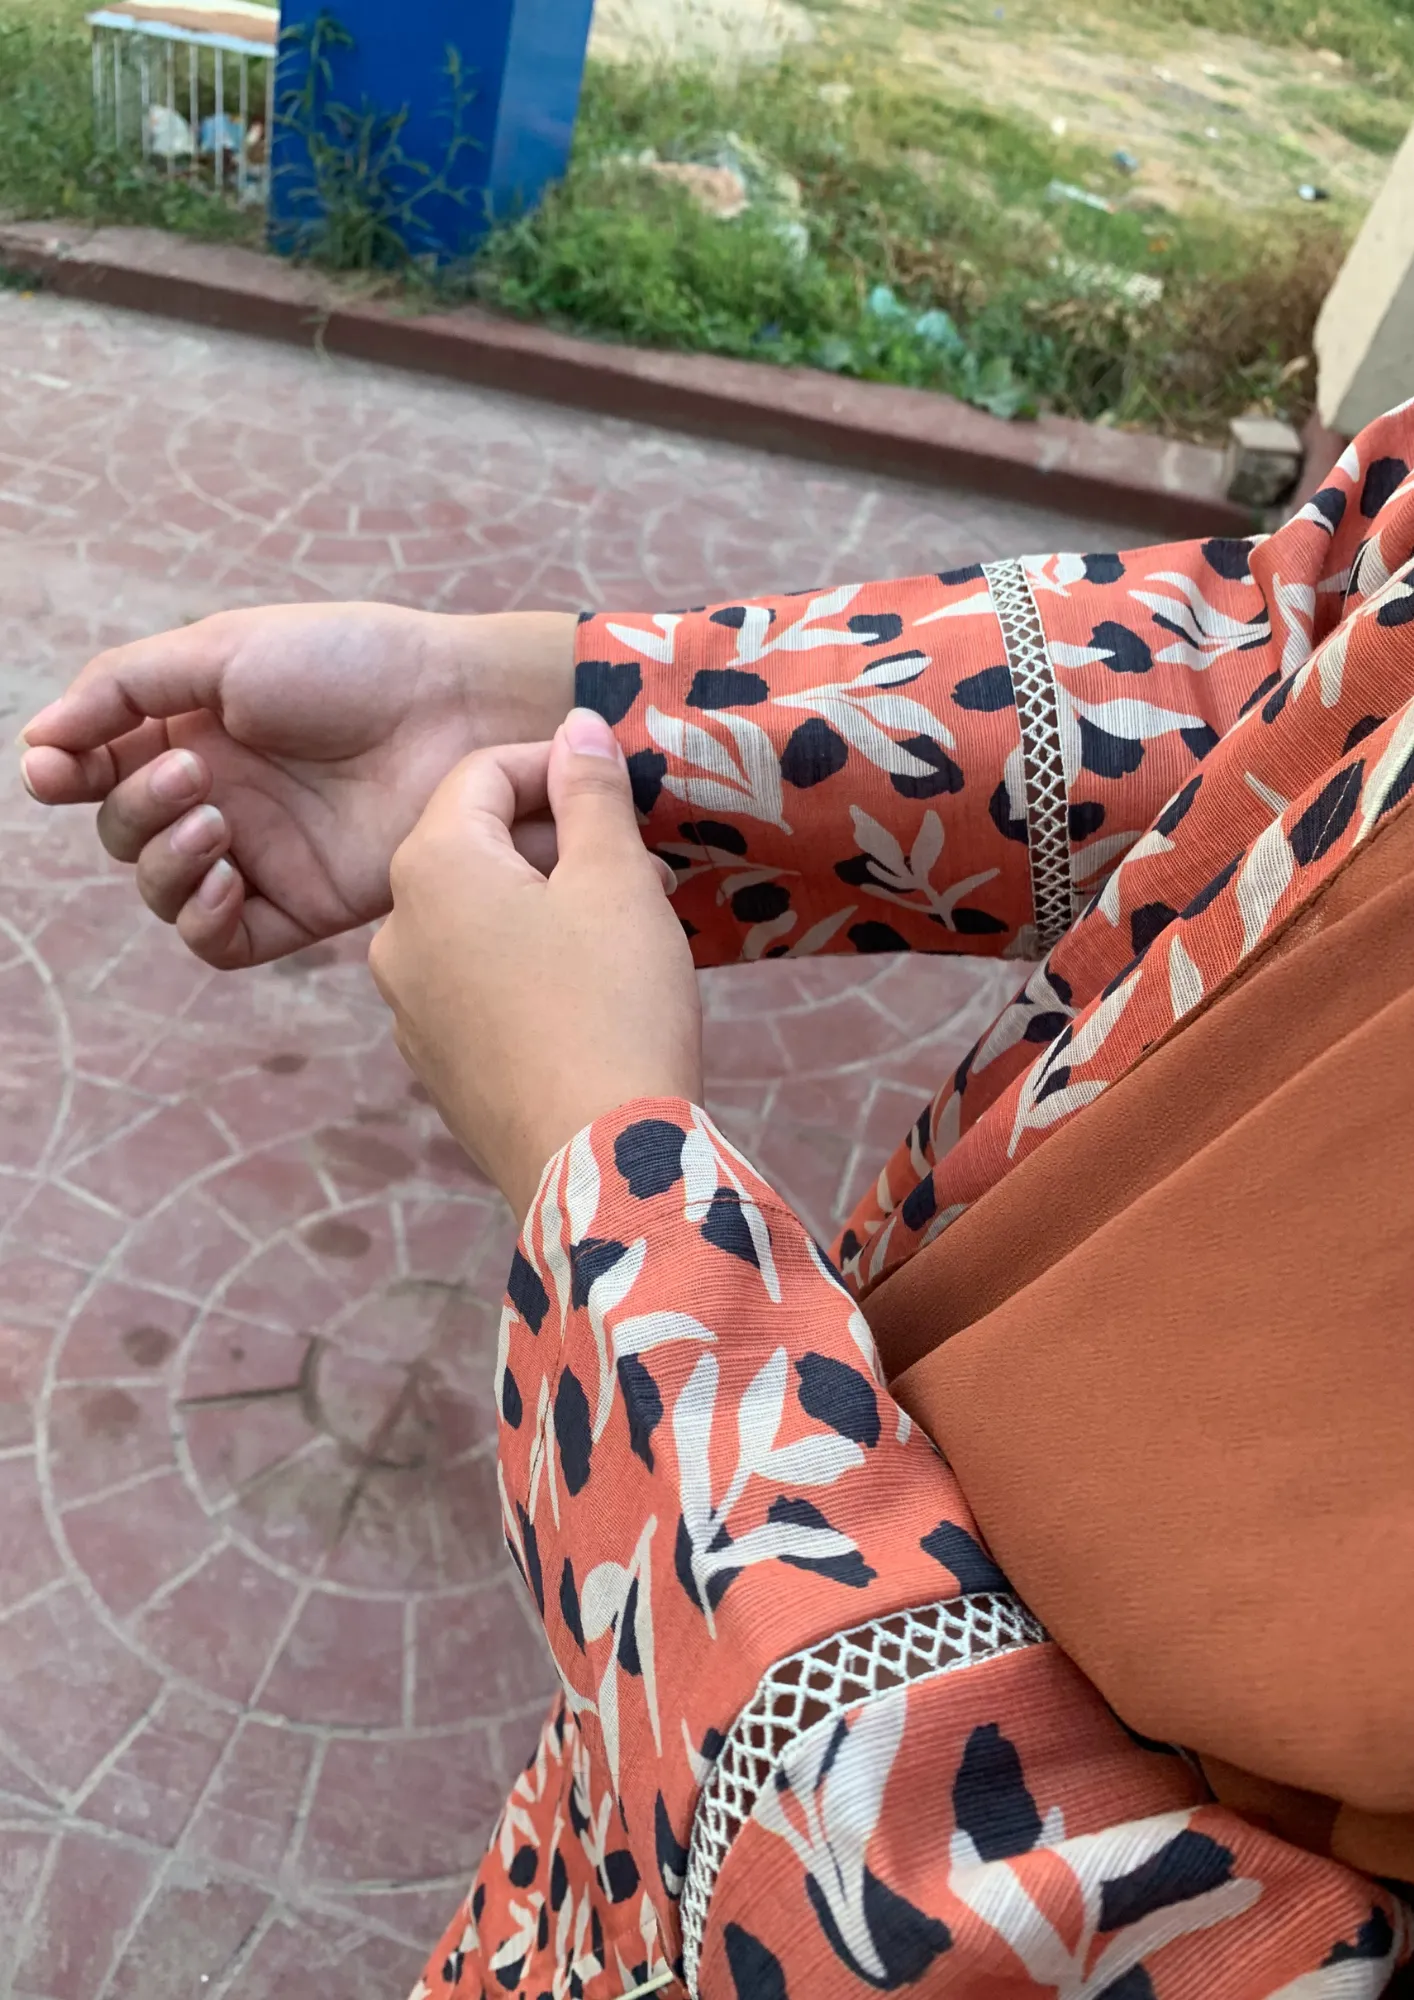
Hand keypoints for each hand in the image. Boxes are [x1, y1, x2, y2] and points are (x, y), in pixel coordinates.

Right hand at [19, 602, 575, 967]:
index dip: (63, 774)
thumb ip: (124, 688)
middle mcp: (220, 796)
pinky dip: (200, 919)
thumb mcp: (223, 649)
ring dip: (164, 861)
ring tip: (216, 820)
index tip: (52, 769)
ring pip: (162, 892)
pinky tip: (224, 879)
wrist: (454, 712)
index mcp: (193, 730)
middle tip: (195, 775)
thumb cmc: (351, 663)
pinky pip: (220, 942)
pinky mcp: (301, 904)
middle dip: (134, 808)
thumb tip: (37, 738)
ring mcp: (259, 854)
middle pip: (124, 833)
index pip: (97, 770)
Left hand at [369, 709, 701, 1220]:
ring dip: (538, 904)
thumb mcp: (615, 879)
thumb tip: (575, 726)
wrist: (599, 1164)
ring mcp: (405, 1005)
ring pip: (471, 918)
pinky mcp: (432, 1063)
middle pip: (471, 846)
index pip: (482, 773)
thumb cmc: (612, 1005)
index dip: (555, 764)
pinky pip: (472, 984)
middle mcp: (393, 931)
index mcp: (431, 868)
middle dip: (551, 840)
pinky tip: (586, 997)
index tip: (614, 786)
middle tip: (632, 864)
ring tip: (617, 930)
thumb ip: (590, 792)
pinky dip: (521, 966)